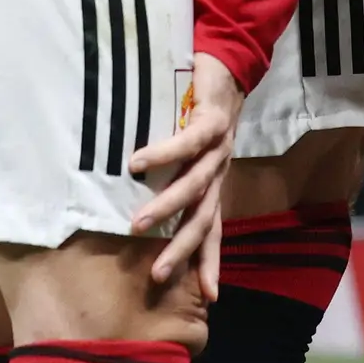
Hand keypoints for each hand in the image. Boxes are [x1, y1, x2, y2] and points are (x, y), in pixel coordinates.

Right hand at [125, 52, 237, 298]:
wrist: (227, 64)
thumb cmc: (199, 113)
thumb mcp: (189, 154)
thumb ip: (171, 179)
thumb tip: (136, 209)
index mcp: (214, 183)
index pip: (212, 230)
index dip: (211, 262)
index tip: (208, 297)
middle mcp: (220, 171)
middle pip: (204, 218)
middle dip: (183, 249)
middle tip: (159, 276)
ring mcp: (220, 146)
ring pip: (195, 184)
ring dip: (166, 206)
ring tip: (137, 224)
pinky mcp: (212, 118)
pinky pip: (187, 140)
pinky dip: (163, 152)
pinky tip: (137, 163)